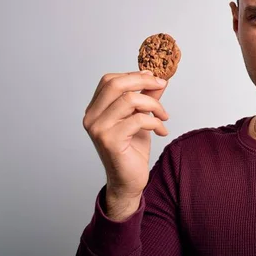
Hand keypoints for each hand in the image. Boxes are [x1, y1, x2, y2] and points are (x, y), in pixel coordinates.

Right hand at [82, 70, 169, 217]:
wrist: (128, 181)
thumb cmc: (132, 150)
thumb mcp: (141, 118)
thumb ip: (146, 98)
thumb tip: (157, 79)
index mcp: (95, 109)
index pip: (109, 80)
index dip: (133, 75)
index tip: (153, 78)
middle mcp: (92, 117)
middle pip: (116, 84)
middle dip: (143, 81)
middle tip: (162, 85)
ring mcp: (99, 128)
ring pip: (129, 100)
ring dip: (154, 104)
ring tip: (164, 116)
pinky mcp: (110, 140)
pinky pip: (138, 119)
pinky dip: (155, 122)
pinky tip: (161, 131)